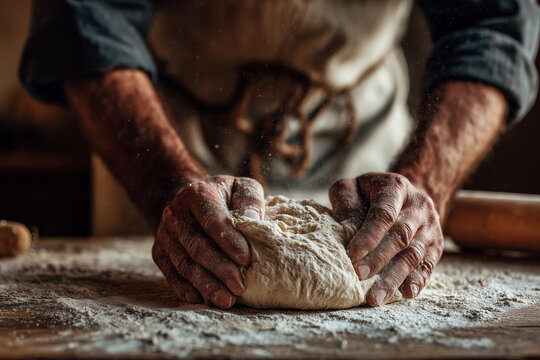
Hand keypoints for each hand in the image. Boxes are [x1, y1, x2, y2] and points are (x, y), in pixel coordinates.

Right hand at [152, 175, 264, 308]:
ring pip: (184, 264)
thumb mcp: (240, 187)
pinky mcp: (159, 252)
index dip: (229, 241)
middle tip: (240, 287)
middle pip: (197, 246)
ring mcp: (165, 235)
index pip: (213, 220)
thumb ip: (250, 200)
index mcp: (198, 194)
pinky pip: (172, 274)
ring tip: (227, 300)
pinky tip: (202, 299)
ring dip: (206, 284)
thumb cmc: (223, 196)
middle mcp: (176, 214)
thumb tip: (254, 220)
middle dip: (220, 269)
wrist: (186, 199)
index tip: (246, 259)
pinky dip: (186, 289)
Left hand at [329, 172, 443, 305]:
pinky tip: (405, 294)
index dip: (369, 235)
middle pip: (400, 236)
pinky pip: (428, 265)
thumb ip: (345, 202)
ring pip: (414, 255)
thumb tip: (342, 229)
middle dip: (379, 259)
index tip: (352, 254)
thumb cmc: (370, 192)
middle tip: (359, 276)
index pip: (384, 213)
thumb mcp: (353, 187)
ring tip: (376, 297)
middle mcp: (418, 206)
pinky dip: (418, 281)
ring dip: (394, 278)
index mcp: (396, 188)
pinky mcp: (436, 244)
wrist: (406, 193)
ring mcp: (430, 226)